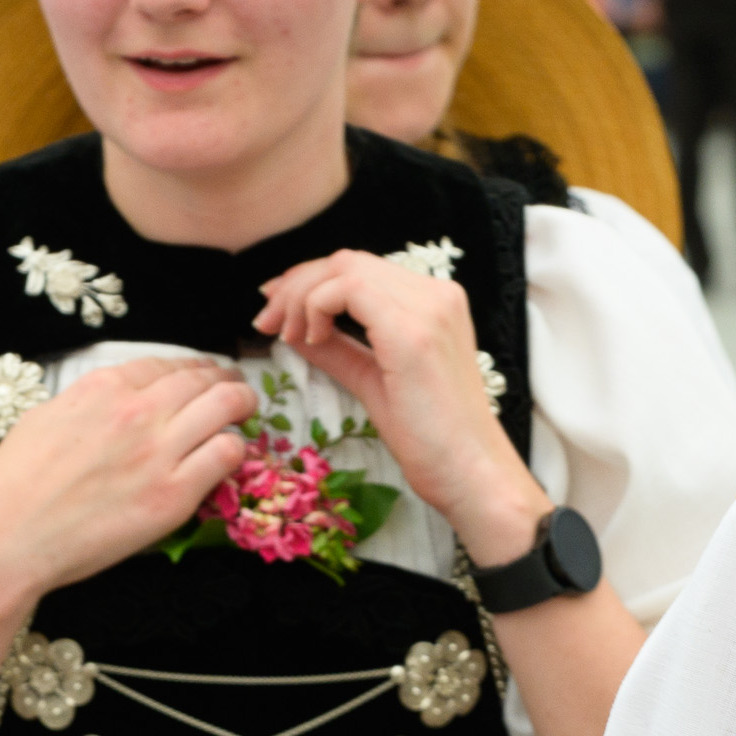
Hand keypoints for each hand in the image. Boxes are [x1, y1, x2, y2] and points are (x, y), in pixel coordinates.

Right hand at [0, 351, 256, 602]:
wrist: (6, 539)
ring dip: (241, 405)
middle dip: (226, 379)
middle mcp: (135, 410)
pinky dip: (236, 449)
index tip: (201, 375)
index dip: (191, 368)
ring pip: (226, 406)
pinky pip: (227, 455)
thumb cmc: (13, 487)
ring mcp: (158, 451)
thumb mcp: (44, 419)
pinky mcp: (173, 494)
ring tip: (246, 413)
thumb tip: (113, 403)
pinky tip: (231, 455)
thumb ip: (86, 403)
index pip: (166, 364)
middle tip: (236, 389)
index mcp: (102, 388)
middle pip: (203, 378)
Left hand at [249, 249, 545, 564]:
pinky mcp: (412, 330)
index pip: (358, 269)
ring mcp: (428, 308)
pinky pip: (346, 289)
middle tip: (266, 322)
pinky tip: (311, 340)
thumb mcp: (373, 381)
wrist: (469, 474)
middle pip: (346, 261)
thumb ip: (338, 349)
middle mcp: (436, 295)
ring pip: (342, 268)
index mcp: (434, 303)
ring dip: (300, 297)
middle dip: (295, 286)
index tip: (276, 311)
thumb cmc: (431, 439)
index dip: (309, 282)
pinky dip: (315, 307)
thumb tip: (295, 331)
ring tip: (285, 336)